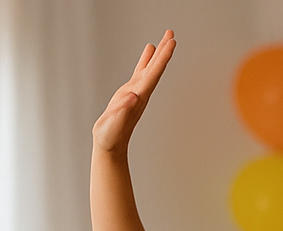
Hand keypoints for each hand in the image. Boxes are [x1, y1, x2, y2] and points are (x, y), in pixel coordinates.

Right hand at [92, 30, 175, 152]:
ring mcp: (136, 91)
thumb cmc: (111, 135)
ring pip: (150, 67)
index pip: (153, 73)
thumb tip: (133, 96)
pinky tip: (150, 50)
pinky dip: (146, 59)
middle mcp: (141, 92)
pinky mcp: (130, 91)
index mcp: (139, 97)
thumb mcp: (115, 123)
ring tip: (166, 38)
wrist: (110, 144)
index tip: (171, 44)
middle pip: (156, 68)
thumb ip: (123, 110)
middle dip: (164, 51)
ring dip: (159, 53)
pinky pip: (140, 71)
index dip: (162, 58)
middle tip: (172, 34)